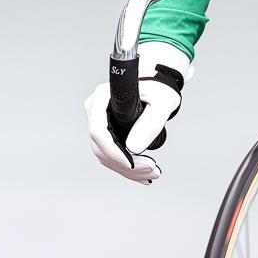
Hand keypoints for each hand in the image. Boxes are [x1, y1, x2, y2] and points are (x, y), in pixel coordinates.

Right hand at [85, 41, 191, 184]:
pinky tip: (143, 175)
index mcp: (102, 97)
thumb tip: (134, 148)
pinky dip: (127, 166)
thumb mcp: (162, 101)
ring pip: (105, 153)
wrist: (158, 82)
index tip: (132, 164)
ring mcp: (99, 121)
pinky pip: (111, 152)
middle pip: (101, 146)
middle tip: (152, 171)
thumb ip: (150, 122)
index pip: (99, 131)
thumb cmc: (159, 86)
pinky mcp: (107, 131)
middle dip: (125, 164)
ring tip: (152, 174)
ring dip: (128, 169)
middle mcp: (96, 109)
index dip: (114, 151)